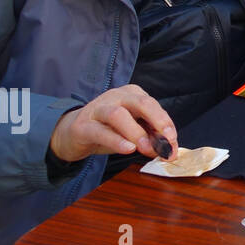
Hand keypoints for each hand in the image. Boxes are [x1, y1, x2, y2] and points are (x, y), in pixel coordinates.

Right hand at [49, 85, 177, 163]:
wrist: (71, 134)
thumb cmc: (107, 130)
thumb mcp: (132, 132)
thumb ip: (150, 137)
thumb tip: (170, 150)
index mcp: (132, 94)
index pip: (154, 106)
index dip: (166, 123)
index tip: (173, 141)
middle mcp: (116, 97)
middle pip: (141, 102)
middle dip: (157, 120)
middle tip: (166, 141)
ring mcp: (97, 109)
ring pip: (119, 115)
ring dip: (136, 132)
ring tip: (146, 148)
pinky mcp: (82, 126)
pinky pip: (100, 131)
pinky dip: (116, 140)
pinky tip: (128, 149)